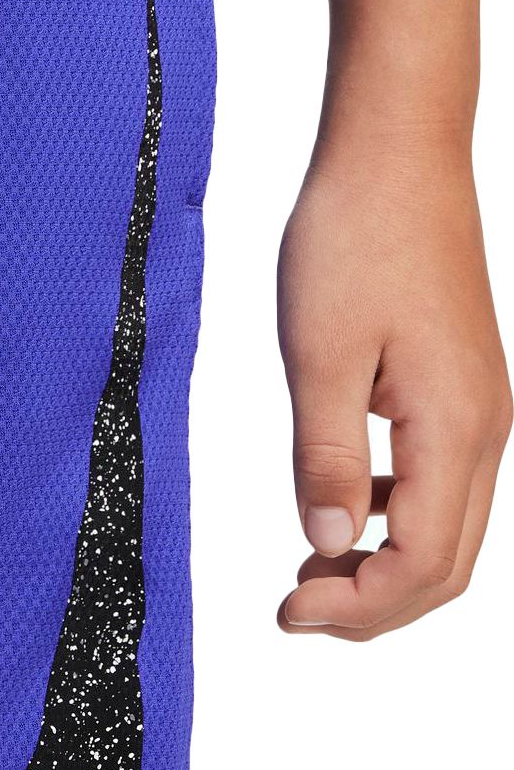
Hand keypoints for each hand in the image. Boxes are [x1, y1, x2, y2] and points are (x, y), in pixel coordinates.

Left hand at [277, 138, 510, 638]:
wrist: (396, 156)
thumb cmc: (354, 238)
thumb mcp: (319, 354)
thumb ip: (321, 457)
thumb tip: (323, 545)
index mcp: (453, 429)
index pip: (422, 565)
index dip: (358, 607)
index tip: (287, 613)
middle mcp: (482, 430)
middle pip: (446, 565)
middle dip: (374, 605)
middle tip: (293, 610)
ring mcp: (477, 411)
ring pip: (445, 530)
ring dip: (382, 566)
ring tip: (306, 572)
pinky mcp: (458, 391)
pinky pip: (436, 485)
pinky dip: (389, 519)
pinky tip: (335, 509)